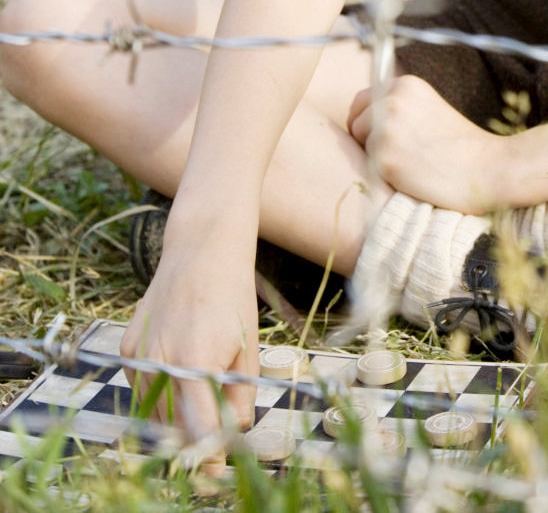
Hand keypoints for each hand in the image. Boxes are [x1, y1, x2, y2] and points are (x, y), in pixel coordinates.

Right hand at [120, 245, 258, 475]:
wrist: (200, 250)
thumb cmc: (232, 296)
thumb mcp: (248, 346)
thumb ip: (239, 394)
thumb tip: (231, 434)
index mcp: (196, 359)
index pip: (196, 429)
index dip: (207, 455)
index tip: (217, 470)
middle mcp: (161, 360)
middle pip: (171, 426)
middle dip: (190, 445)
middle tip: (209, 453)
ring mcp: (139, 354)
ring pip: (152, 412)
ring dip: (172, 424)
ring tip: (197, 418)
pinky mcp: (127, 348)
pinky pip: (141, 389)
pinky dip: (158, 396)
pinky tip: (178, 380)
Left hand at [347, 75, 503, 212]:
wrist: (489, 168)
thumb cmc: (462, 145)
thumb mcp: (429, 108)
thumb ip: (400, 106)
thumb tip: (362, 115)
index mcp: (404, 84)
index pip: (362, 100)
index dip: (367, 120)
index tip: (381, 137)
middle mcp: (391, 100)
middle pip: (355, 121)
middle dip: (366, 138)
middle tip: (394, 155)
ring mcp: (385, 128)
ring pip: (361, 145)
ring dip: (376, 157)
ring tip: (411, 164)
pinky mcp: (384, 157)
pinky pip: (369, 168)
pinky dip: (385, 176)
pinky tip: (413, 176)